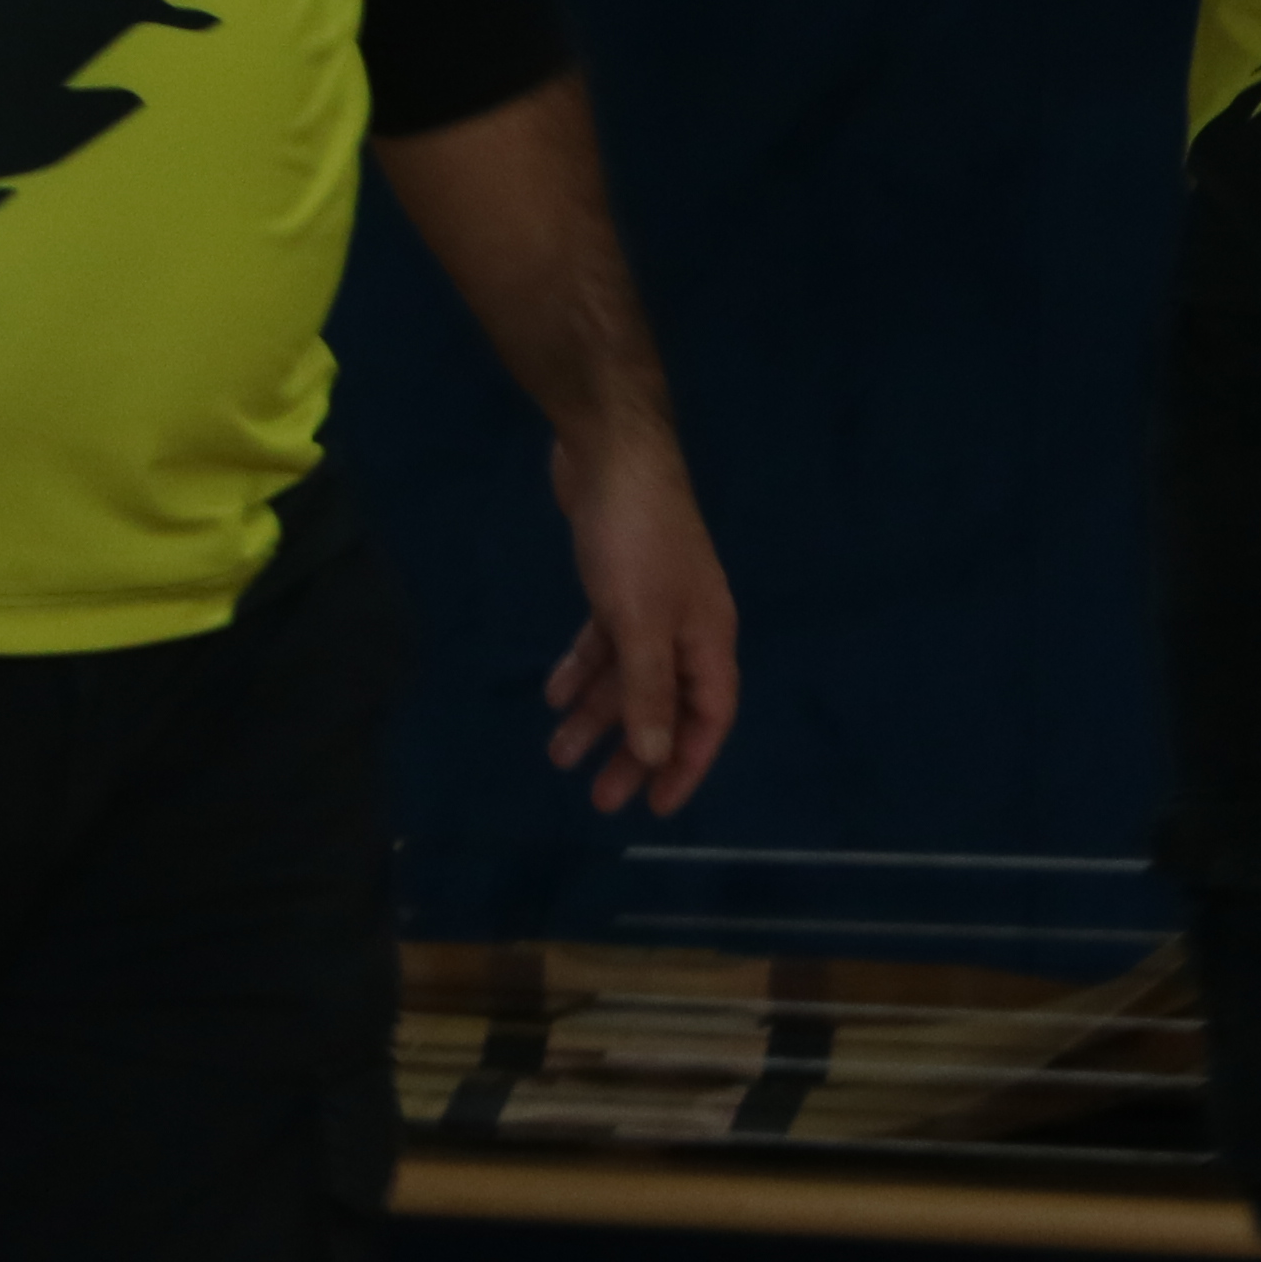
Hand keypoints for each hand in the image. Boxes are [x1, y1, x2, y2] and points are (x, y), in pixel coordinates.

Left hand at [540, 421, 739, 816]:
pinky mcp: (618, 582)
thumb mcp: (640, 623)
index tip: (656, 808)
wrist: (611, 454)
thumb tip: (656, 756)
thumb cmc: (635, 542)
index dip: (686, 764)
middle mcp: (687, 626)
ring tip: (559, 755)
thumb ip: (649, 690)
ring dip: (597, 714)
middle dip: (634, 751)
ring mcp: (652, 603)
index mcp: (708, 637)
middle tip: (599, 797)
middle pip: (666, 704)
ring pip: (629, 675)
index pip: (708, 717)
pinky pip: (605, 641)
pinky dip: (582, 667)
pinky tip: (552, 693)